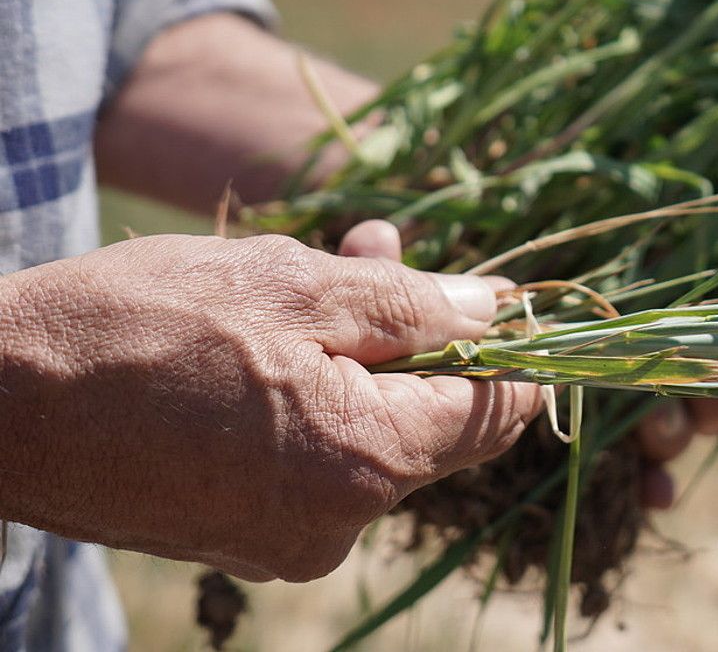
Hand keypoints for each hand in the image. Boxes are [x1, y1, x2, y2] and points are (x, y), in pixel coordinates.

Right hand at [0, 228, 540, 581]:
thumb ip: (411, 306)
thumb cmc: (136, 329)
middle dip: (416, 332)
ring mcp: (285, 540)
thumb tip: (495, 310)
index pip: (496, 415)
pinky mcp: (239, 537)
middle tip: (376, 248)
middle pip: (429, 421)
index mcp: (366, 465)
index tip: (497, 296)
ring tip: (315, 272)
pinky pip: (313, 460)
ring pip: (367, 432)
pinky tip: (272, 338)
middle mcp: (338, 525)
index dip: (508, 350)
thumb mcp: (291, 286)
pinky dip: (313, 397)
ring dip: (359, 353)